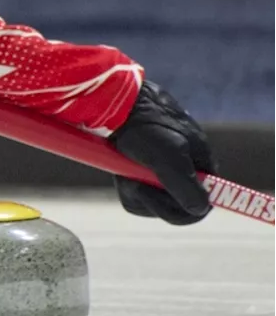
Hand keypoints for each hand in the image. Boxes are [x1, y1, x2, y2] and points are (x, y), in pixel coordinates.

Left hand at [109, 81, 216, 224]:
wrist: (111, 104)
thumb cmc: (144, 127)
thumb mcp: (169, 157)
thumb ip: (186, 186)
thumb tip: (201, 209)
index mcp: (201, 164)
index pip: (203, 203)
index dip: (185, 212)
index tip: (164, 204)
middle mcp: (184, 168)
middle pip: (174, 207)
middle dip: (153, 198)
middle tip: (136, 182)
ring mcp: (160, 168)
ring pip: (151, 201)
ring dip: (135, 190)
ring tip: (125, 171)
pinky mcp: (139, 168)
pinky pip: (135, 191)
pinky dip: (126, 185)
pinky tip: (119, 169)